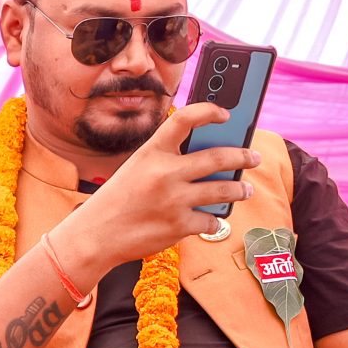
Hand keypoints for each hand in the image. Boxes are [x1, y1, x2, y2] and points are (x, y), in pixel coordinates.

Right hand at [59, 103, 257, 284]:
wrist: (94, 236)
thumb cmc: (117, 201)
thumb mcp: (136, 170)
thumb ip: (167, 161)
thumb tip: (211, 162)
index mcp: (151, 153)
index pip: (184, 119)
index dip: (209, 111)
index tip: (225, 114)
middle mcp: (164, 173)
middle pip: (218, 157)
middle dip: (243, 156)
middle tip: (253, 157)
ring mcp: (173, 200)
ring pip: (223, 190)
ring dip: (240, 189)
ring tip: (246, 189)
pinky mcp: (178, 226)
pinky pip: (210, 221)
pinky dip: (213, 221)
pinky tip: (211, 220)